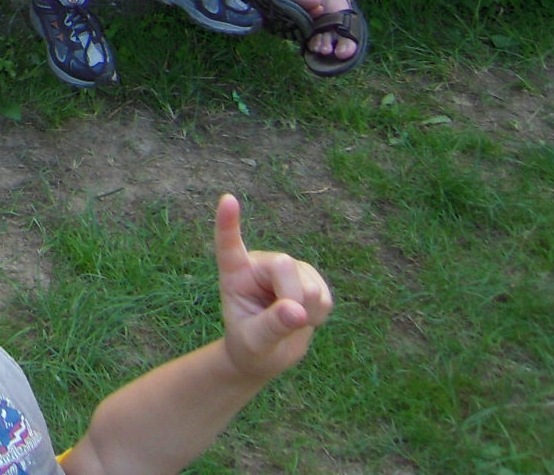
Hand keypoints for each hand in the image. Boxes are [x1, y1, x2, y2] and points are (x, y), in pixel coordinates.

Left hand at [214, 194, 331, 384]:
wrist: (269, 353)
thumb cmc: (251, 346)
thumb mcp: (255, 342)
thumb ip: (273, 325)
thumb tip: (296, 310)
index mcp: (234, 273)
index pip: (228, 244)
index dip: (229, 223)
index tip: (228, 199)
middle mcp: (260, 264)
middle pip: (285, 266)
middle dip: (292, 300)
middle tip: (284, 323)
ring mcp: (286, 268)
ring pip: (310, 284)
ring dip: (307, 312)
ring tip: (289, 321)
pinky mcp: (308, 276)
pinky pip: (325, 296)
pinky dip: (319, 314)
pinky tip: (305, 317)